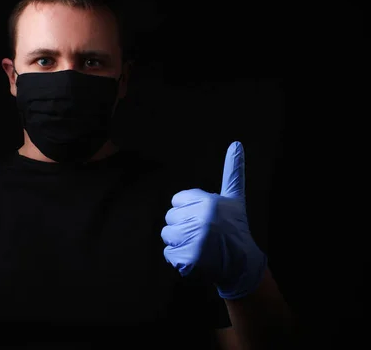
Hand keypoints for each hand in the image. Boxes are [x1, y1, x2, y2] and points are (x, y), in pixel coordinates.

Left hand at [161, 141, 266, 298]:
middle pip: (170, 217)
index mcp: (208, 201)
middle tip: (203, 234)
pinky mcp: (188, 257)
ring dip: (179, 242)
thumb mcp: (235, 198)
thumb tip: (235, 143)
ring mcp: (194, 238)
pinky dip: (179, 259)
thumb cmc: (236, 228)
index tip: (202, 218)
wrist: (242, 265)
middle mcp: (201, 218)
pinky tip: (196, 259)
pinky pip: (168, 254)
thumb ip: (233, 171)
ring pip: (167, 235)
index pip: (176, 200)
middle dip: (183, 226)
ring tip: (199, 246)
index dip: (187, 211)